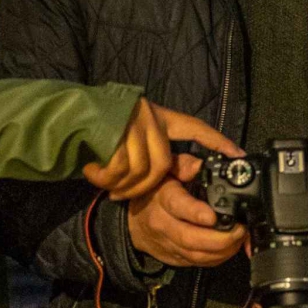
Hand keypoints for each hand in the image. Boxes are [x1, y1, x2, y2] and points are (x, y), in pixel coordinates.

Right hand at [84, 99, 239, 200]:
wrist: (70, 113)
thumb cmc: (104, 128)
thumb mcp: (136, 137)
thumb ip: (162, 154)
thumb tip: (193, 169)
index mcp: (161, 116)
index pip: (195, 127)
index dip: (216, 141)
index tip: (237, 155)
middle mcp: (149, 117)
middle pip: (161, 164)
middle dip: (146, 186)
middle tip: (127, 194)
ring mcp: (131, 124)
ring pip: (140, 170)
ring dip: (124, 185)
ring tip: (110, 188)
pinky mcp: (112, 133)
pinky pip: (118, 169)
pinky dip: (107, 179)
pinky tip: (95, 176)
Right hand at [128, 178, 247, 266]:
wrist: (134, 222)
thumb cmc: (155, 192)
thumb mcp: (167, 170)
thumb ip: (185, 165)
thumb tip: (202, 166)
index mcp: (162, 198)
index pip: (178, 206)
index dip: (196, 213)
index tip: (213, 216)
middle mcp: (163, 224)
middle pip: (190, 238)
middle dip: (220, 238)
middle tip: (240, 229)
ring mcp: (168, 244)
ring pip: (197, 255)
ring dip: (223, 250)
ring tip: (240, 239)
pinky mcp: (174, 259)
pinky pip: (198, 263)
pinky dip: (217, 258)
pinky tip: (229, 248)